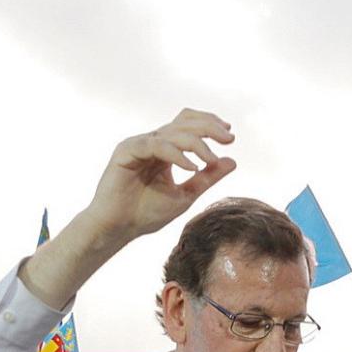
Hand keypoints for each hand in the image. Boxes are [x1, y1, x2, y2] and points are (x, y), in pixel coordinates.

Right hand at [80, 109, 235, 248]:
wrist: (119, 228)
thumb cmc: (147, 213)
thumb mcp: (186, 195)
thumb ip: (207, 178)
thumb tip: (232, 160)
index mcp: (166, 149)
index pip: (188, 125)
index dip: (209, 124)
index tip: (230, 135)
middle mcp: (153, 142)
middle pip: (183, 122)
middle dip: (209, 128)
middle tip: (229, 138)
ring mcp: (139, 144)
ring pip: (173, 133)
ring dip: (196, 144)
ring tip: (211, 159)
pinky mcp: (127, 150)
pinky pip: (157, 145)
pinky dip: (176, 155)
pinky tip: (192, 167)